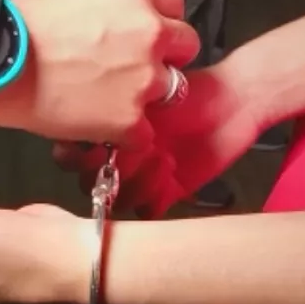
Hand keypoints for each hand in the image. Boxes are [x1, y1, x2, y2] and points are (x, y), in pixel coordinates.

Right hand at [0, 0, 199, 147]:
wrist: (3, 63)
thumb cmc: (23, 24)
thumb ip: (96, 2)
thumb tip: (91, 11)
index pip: (173, 2)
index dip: (158, 19)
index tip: (142, 33)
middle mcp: (152, 33)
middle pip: (186, 44)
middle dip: (165, 55)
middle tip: (134, 68)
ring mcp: (146, 79)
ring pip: (173, 90)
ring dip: (149, 95)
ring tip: (117, 101)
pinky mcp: (132, 120)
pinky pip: (145, 132)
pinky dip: (127, 133)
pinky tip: (104, 129)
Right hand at [53, 63, 260, 215]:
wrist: (234, 103)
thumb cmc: (188, 92)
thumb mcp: (144, 96)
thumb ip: (113, 117)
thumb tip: (89, 134)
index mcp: (105, 132)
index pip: (70, 156)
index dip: (75, 157)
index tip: (96, 145)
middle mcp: (116, 157)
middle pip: (90, 183)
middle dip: (109, 170)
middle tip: (134, 151)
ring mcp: (140, 178)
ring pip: (117, 200)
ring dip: (136, 183)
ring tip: (163, 159)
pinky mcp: (166, 193)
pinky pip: (147, 211)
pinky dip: (155, 198)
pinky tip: (172, 176)